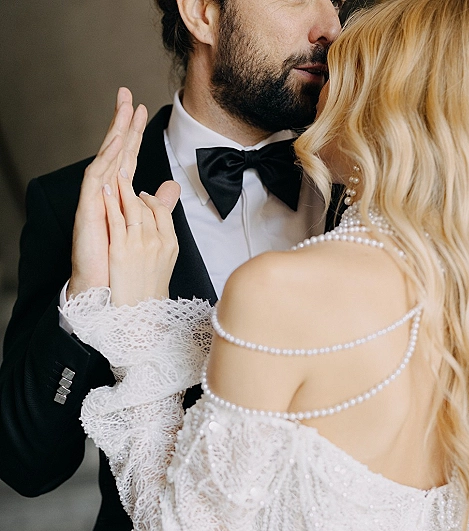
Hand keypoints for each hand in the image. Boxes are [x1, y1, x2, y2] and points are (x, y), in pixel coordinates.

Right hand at [69, 87, 146, 297]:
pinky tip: (117, 145)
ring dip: (115, 134)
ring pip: (105, 159)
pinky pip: (96, 180)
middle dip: (121, 122)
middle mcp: (105, 194)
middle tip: (127, 94)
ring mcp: (95, 201)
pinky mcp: (88, 210)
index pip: (128, 157)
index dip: (134, 133)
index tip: (142, 108)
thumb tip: (171, 186)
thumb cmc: (119, 261)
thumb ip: (157, 205)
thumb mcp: (145, 226)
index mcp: (118, 196)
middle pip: (114, 151)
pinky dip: (107, 161)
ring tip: (123, 111)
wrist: (105, 288)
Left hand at [103, 165, 179, 305]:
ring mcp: (138, 245)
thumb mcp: (165, 260)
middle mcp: (157, 242)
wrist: (138, 313)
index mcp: (170, 244)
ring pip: (131, 208)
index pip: (161, 211)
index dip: (150, 199)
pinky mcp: (120, 250)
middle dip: (133, 191)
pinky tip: (104, 190)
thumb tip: (170, 223)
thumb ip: (166, 234)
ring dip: (122, 187)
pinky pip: (115, 219)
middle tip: (123, 177)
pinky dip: (110, 202)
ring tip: (115, 175)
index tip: (142, 195)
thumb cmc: (149, 289)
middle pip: (146, 207)